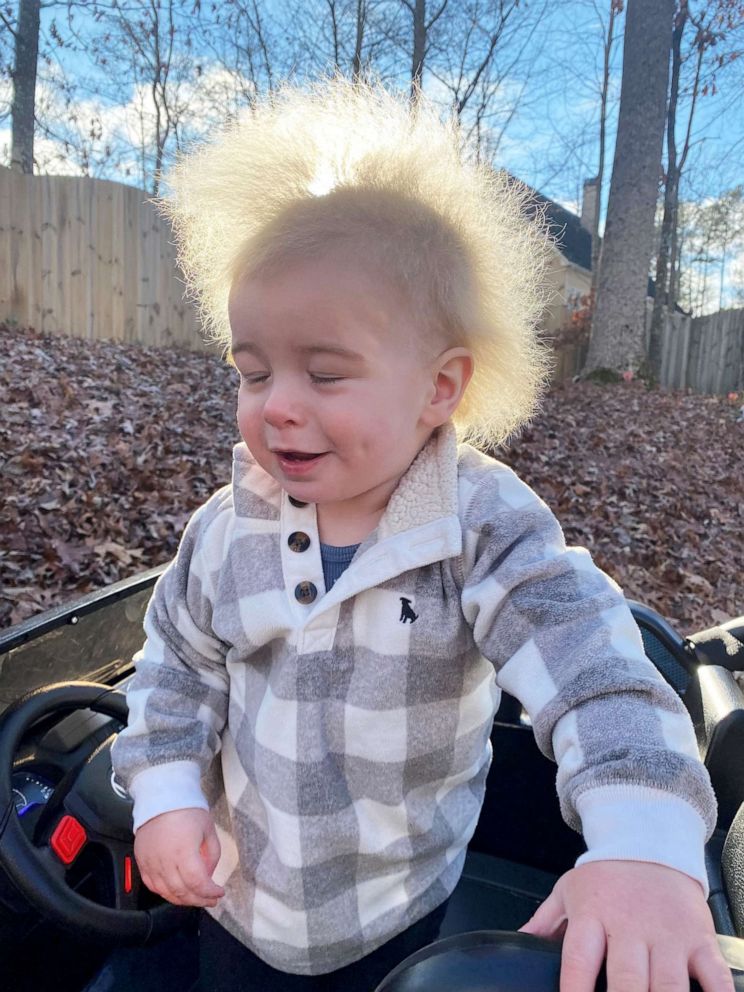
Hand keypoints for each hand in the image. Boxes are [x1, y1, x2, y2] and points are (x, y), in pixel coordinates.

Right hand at [133, 807, 224, 907]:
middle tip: (210, 899)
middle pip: (182, 892)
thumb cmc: (186, 809)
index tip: (219, 893)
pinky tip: (176, 890)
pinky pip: (152, 885)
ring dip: (183, 899)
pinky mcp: (142, 861)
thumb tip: (209, 875)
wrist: (162, 796)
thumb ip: (212, 855)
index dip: (210, 893)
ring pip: (166, 893)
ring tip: (195, 897)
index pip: (197, 883)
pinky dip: (165, 892)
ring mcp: (151, 862)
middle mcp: (165, 860)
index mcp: (184, 851)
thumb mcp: (208, 830)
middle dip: (199, 900)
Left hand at [520, 860, 733, 991]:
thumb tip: (517, 942)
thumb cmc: (607, 875)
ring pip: (668, 986)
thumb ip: (544, 922)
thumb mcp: (569, 890)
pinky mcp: (699, 938)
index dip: (575, 990)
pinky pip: (712, 976)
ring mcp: (668, 935)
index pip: (579, 961)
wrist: (650, 838)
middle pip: (626, 982)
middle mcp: (630, 927)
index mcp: (593, 916)